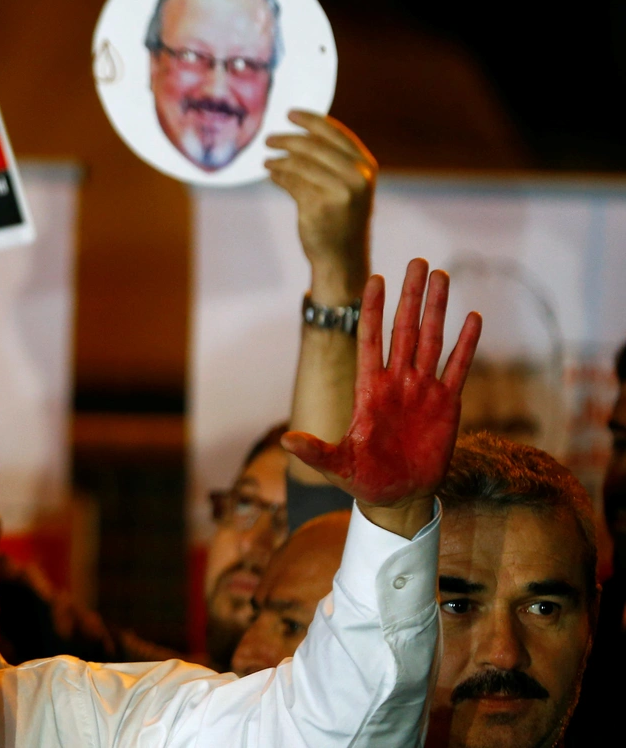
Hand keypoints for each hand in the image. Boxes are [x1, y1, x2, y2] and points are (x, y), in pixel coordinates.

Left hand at [265, 111, 375, 304]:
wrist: (342, 255)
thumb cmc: (342, 217)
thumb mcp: (347, 185)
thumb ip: (331, 161)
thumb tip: (297, 136)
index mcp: (366, 166)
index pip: (336, 134)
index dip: (311, 121)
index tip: (290, 113)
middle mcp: (357, 177)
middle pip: (314, 147)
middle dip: (288, 140)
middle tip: (268, 139)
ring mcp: (339, 192)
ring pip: (300, 165)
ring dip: (279, 160)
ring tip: (266, 160)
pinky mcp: (319, 206)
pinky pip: (291, 184)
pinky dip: (279, 177)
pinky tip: (272, 175)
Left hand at [282, 259, 482, 537]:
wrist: (397, 497)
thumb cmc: (363, 480)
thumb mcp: (336, 466)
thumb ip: (315, 451)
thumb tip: (286, 442)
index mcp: (369, 389)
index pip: (369, 340)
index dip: (371, 311)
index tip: (374, 279)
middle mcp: (396, 382)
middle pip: (404, 330)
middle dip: (409, 296)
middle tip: (416, 261)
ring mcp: (422, 389)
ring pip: (432, 339)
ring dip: (437, 308)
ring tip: (442, 275)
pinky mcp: (446, 404)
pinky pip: (458, 367)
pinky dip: (466, 344)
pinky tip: (473, 318)